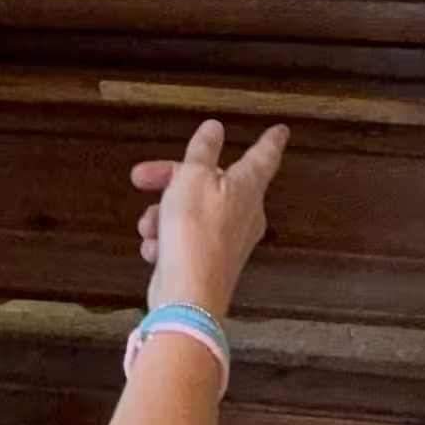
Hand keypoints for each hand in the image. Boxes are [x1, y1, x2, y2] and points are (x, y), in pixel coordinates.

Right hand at [131, 117, 287, 320]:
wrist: (188, 296)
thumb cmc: (194, 233)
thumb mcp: (192, 178)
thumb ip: (203, 151)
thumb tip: (214, 129)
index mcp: (247, 187)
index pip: (263, 156)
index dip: (270, 140)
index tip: (280, 130)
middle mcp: (244, 214)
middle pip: (210, 183)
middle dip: (173, 180)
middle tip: (144, 177)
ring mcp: (228, 240)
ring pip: (192, 212)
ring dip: (164, 214)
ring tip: (148, 225)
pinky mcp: (210, 262)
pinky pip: (186, 240)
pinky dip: (167, 240)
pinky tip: (154, 248)